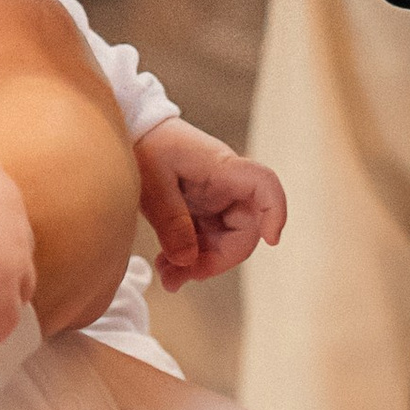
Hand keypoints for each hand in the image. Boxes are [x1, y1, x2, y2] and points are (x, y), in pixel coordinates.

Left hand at [135, 116, 288, 288]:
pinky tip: (166, 267)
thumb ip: (171, 222)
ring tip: (167, 277)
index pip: (263, 184)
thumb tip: (188, 262)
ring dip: (198, 265)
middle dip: (216, 261)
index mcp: (221, 168)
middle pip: (244, 231)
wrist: (134, 132)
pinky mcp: (202, 211)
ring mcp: (215, 200)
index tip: (272, 240)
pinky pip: (206, 241)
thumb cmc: (146, 146)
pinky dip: (189, 258)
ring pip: (223, 243)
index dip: (275, 212)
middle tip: (180, 277)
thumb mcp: (151, 185)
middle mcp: (226, 186)